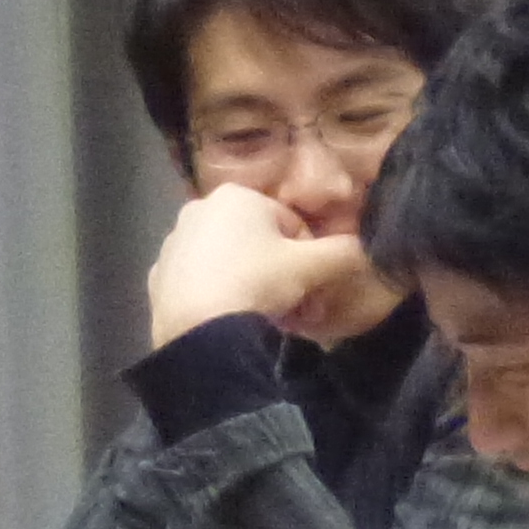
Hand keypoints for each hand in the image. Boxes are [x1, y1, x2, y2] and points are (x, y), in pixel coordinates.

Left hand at [146, 184, 382, 347]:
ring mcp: (174, 245)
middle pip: (258, 244)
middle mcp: (199, 210)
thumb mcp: (312, 267)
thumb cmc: (258, 283)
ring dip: (252, 287)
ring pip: (229, 264)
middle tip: (297, 310)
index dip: (310, 258)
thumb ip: (346, 252)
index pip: (291, 224)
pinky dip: (219, 299)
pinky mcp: (158, 279)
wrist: (198, 332)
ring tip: (266, 320)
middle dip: (282, 275)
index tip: (314, 288)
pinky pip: (201, 285)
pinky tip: (231, 324)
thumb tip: (369, 248)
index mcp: (237, 196)